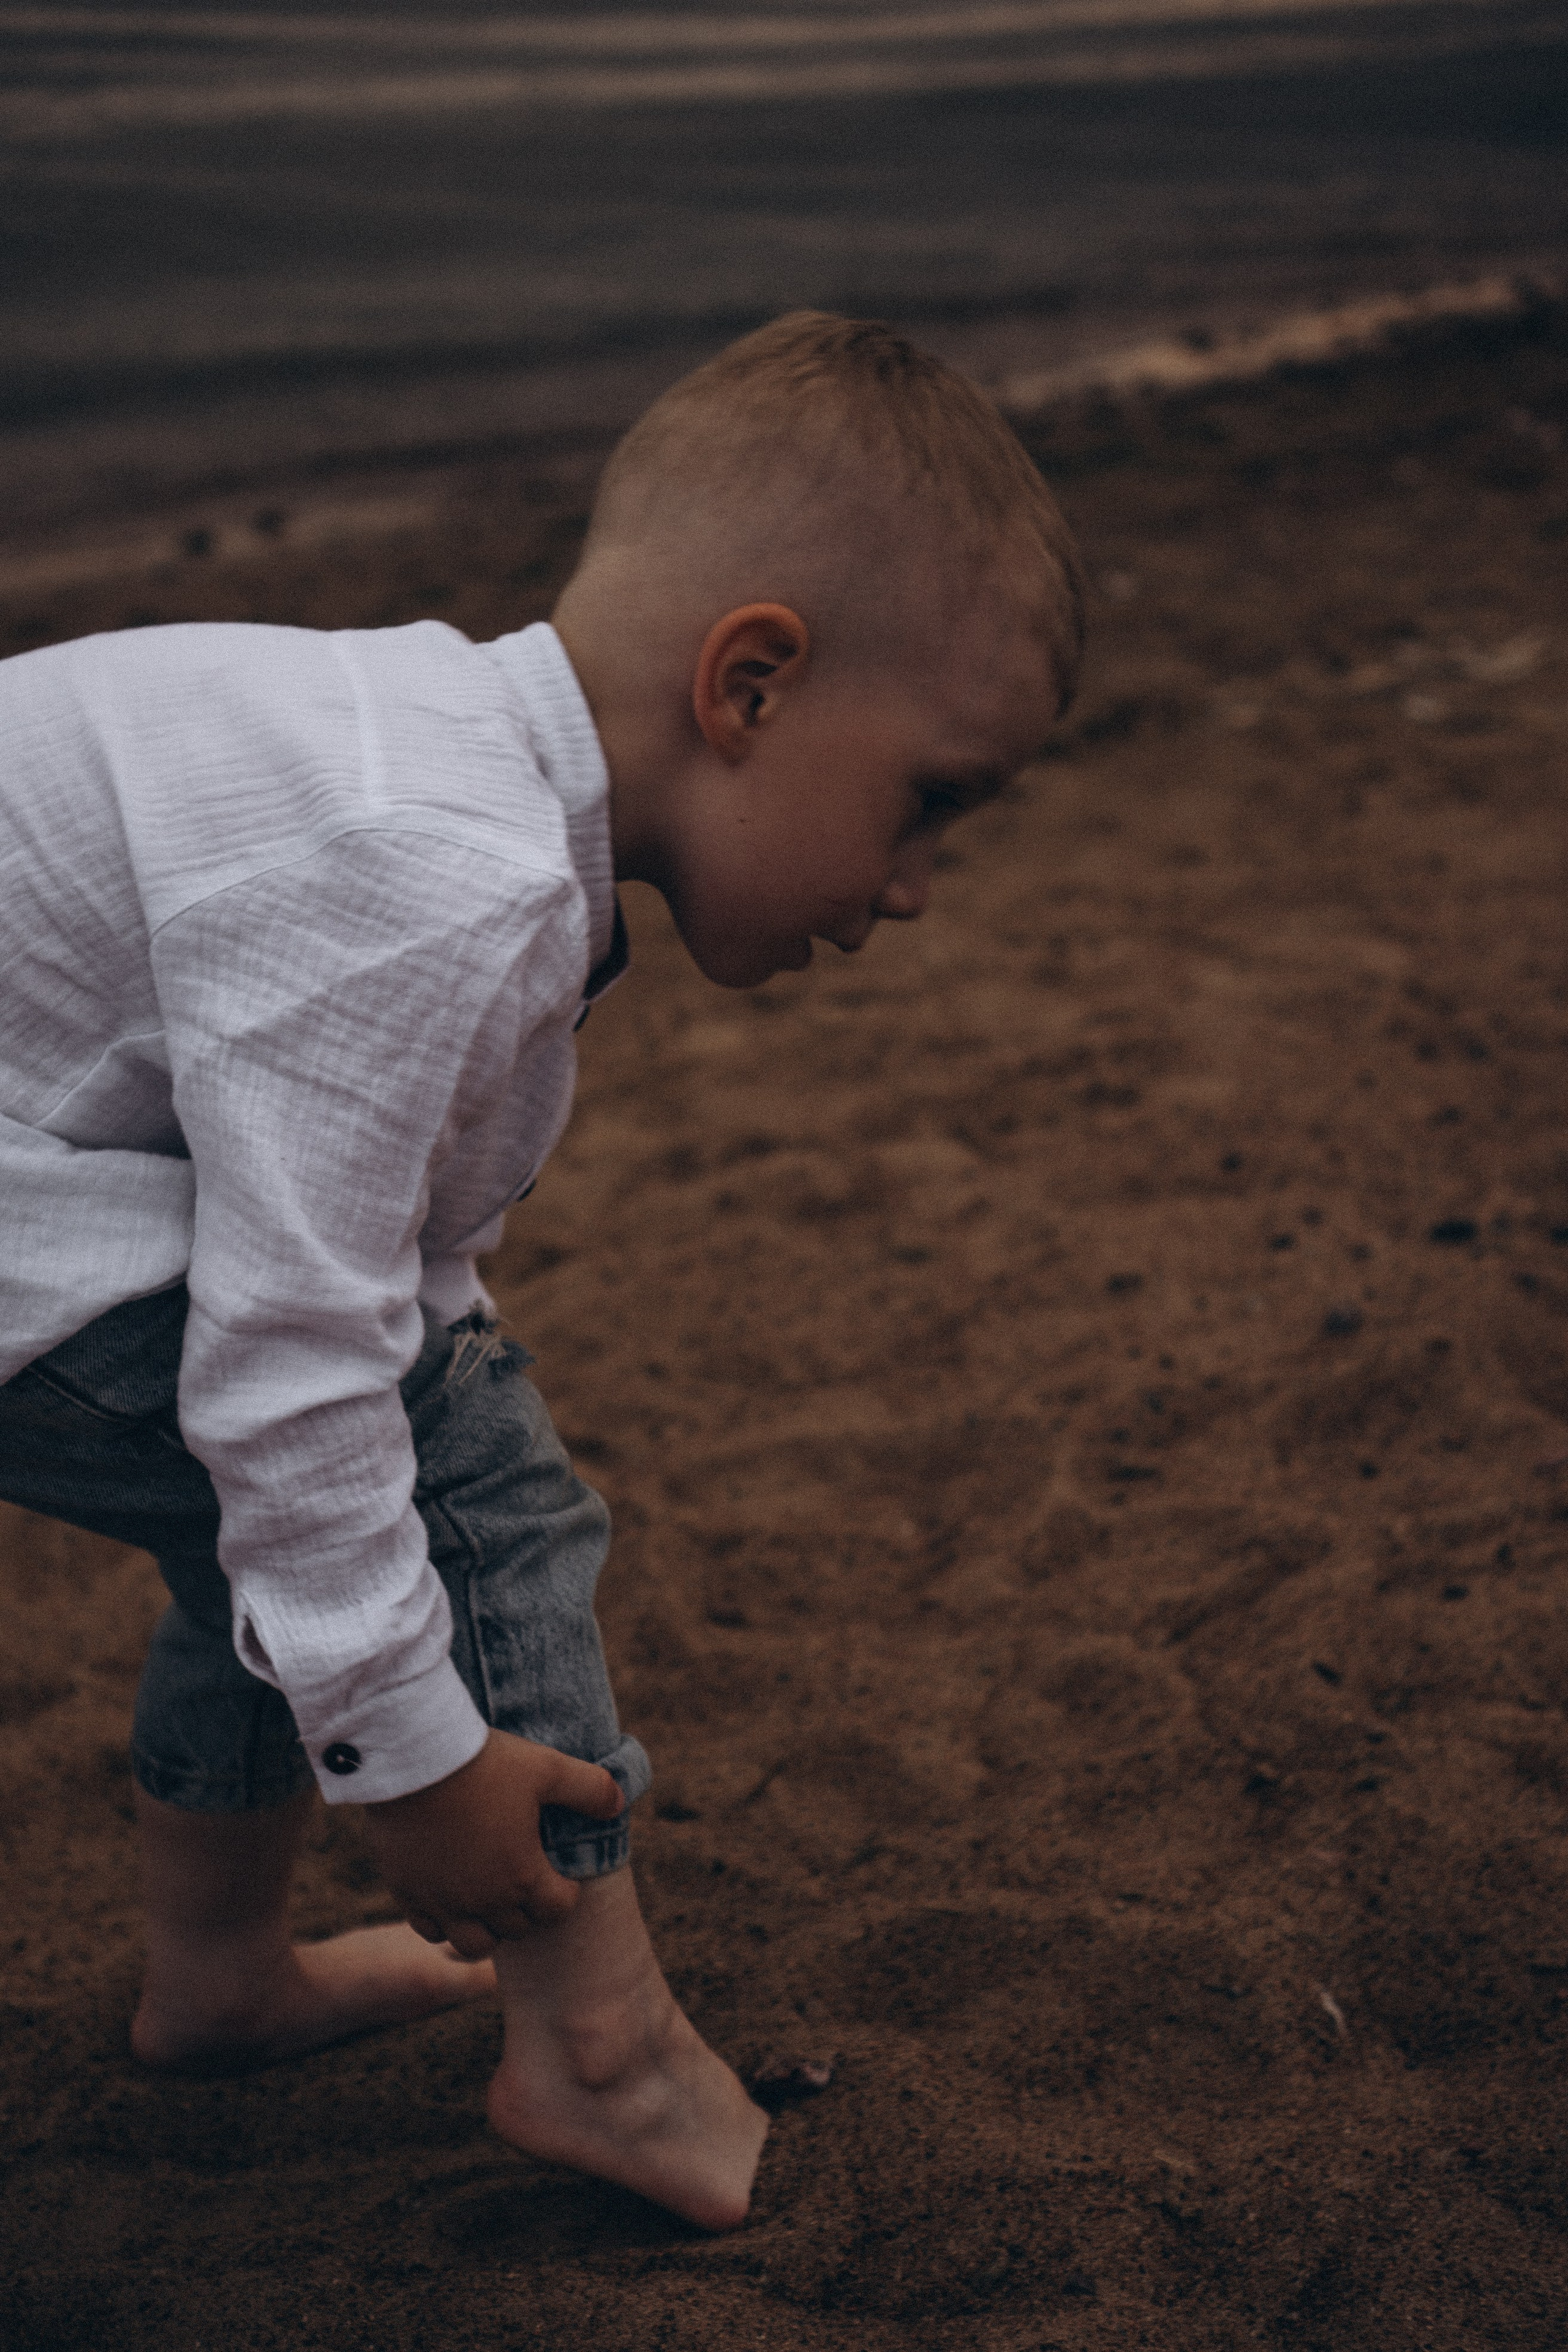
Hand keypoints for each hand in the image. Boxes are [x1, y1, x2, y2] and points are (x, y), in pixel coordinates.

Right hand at [360, 1729, 623, 1955]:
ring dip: (486, 1929)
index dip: (564, 1894)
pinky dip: (442, 1921)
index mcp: (523, 1876)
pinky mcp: (406, 1893)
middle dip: (527, 1910)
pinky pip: (429, 1929)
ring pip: (473, 1943)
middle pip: (517, 1928)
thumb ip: (590, 1789)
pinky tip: (447, 1895)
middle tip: (524, 1880)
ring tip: (488, 1899)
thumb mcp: (549, 1768)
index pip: (557, 1910)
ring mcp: (442, 1902)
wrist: (414, 1759)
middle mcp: (484, 1900)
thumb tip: (620, 1804)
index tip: (559, 1875)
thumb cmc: (485, 1763)